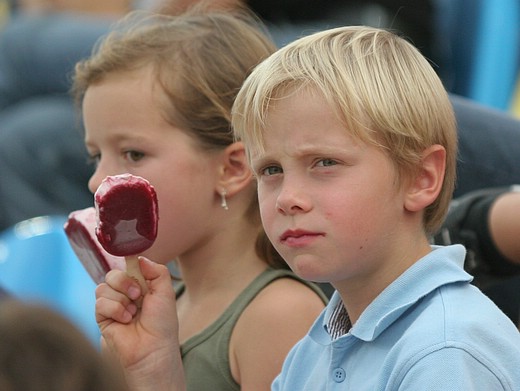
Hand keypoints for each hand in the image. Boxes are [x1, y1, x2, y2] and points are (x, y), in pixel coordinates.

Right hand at [95, 257, 184, 390]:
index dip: (130, 266)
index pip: (127, 266)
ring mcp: (113, 305)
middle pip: (112, 273)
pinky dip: (115, 309)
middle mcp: (124, 294)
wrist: (153, 348)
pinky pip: (100, 302)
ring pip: (103, 286)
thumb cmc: (162, 323)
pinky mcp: (102, 318)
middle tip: (138, 295)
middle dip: (125, 282)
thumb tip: (138, 257)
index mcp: (140, 285)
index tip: (136, 269)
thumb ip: (156, 270)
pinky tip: (125, 320)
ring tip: (133, 312)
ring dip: (121, 298)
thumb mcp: (166, 291)